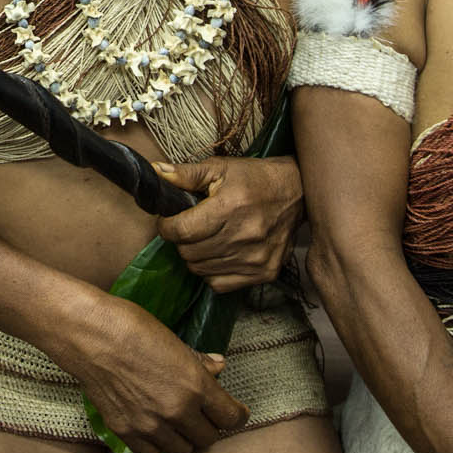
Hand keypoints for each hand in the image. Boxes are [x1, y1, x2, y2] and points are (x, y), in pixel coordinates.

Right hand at [57, 296, 246, 452]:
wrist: (89, 334)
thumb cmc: (131, 326)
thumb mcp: (173, 339)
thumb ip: (198, 360)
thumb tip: (219, 365)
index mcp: (195, 385)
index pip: (231, 417)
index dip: (236, 415)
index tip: (234, 412)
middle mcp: (177, 410)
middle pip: (209, 438)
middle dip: (209, 426)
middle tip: (202, 415)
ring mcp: (150, 425)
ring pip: (183, 451)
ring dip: (184, 439)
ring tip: (178, 424)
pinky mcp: (126, 431)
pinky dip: (158, 448)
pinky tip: (155, 433)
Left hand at [154, 156, 303, 291]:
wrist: (296, 192)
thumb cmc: (255, 178)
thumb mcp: (220, 168)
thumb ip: (186, 174)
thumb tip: (156, 172)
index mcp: (229, 207)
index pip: (181, 230)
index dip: (166, 226)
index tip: (168, 220)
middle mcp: (243, 236)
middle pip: (188, 253)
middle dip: (181, 240)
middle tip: (189, 227)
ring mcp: (255, 258)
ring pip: (201, 270)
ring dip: (195, 256)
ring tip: (205, 239)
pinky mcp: (264, 272)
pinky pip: (220, 284)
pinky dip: (212, 272)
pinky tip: (219, 254)